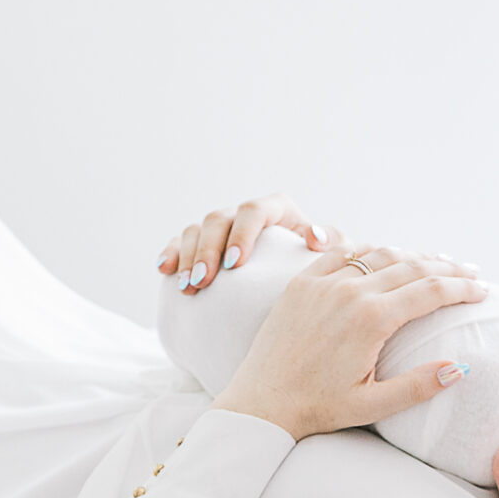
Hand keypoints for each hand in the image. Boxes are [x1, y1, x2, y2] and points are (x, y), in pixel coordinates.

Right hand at [155, 194, 348, 294]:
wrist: (303, 287)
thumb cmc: (319, 270)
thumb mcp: (333, 256)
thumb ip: (332, 242)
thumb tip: (314, 236)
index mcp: (277, 210)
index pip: (254, 211)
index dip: (242, 234)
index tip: (236, 264)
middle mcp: (245, 215)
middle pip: (218, 219)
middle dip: (208, 250)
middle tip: (204, 282)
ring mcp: (222, 229)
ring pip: (196, 230)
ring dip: (188, 257)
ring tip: (189, 287)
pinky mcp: (203, 244)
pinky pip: (181, 242)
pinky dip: (171, 253)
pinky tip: (165, 270)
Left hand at [213, 245, 485, 439]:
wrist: (261, 402)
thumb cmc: (318, 409)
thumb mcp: (372, 406)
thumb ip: (418, 385)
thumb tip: (460, 367)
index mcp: (371, 320)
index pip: (431, 291)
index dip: (462, 288)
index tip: (483, 291)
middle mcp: (349, 292)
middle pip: (411, 266)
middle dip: (447, 268)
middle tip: (471, 271)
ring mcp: (323, 282)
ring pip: (379, 254)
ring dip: (412, 255)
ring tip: (436, 262)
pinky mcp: (301, 283)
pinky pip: (342, 253)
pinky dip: (370, 251)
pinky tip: (385, 255)